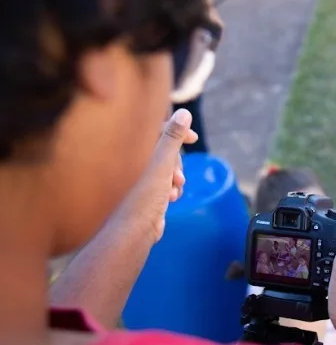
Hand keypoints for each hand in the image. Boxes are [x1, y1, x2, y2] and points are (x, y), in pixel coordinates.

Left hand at [116, 108, 197, 242]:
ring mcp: (138, 178)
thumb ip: (173, 137)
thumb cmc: (144, 196)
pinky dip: (171, 189)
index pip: (157, 129)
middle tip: (178, 178)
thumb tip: (184, 112)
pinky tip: (171, 199)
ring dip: (176, 178)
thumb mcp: (162, 163)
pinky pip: (164, 183)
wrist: (133, 231)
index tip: (194, 138)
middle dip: (177, 163)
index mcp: (133, 150)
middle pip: (165, 151)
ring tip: (173, 192)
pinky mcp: (144, 193)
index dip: (177, 131)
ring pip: (166, 169)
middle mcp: (133, 161)